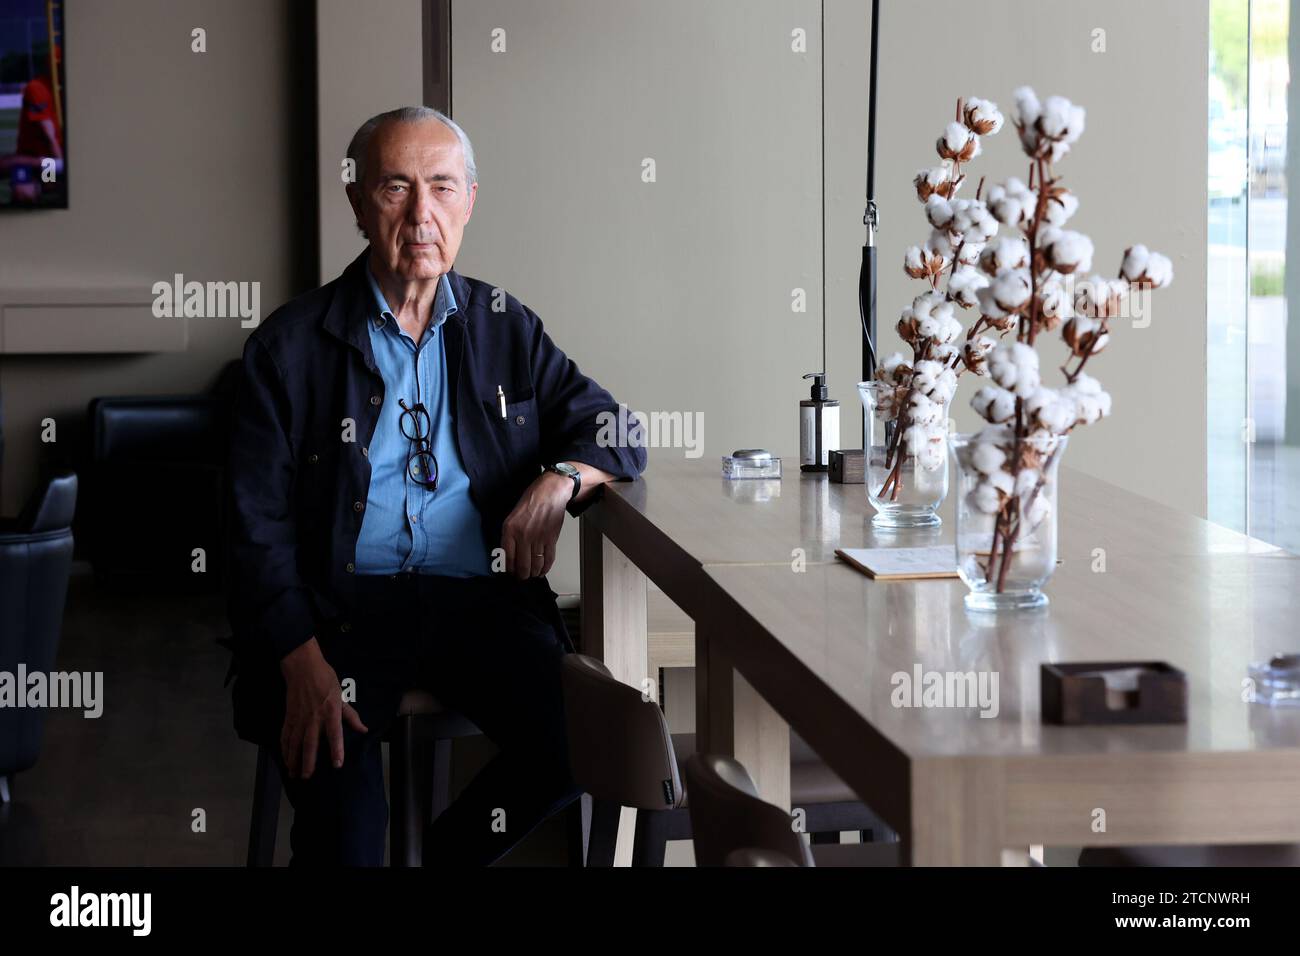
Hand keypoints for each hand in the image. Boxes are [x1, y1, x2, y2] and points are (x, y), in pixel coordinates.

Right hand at [279, 637, 367, 778]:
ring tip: (293, 773)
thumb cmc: (326, 680)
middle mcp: (314, 718)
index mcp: (330, 712)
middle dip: (308, 761)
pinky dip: (284, 748)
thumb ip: (351, 716)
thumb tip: (363, 730)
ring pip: (295, 743)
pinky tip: (285, 758)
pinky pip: (285, 735)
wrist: (303, 668)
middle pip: (310, 743)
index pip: (334, 734)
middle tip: (307, 776)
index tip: (337, 764)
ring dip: (293, 759)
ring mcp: (299, 718)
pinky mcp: (289, 716)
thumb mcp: (341, 696)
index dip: (336, 750)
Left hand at [501, 471, 570, 578]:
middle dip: (521, 575)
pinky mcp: (551, 539)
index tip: (510, 572)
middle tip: (521, 577)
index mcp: (510, 530)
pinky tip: (542, 571)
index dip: (509, 569)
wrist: (550, 492)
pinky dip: (545, 568)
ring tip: (531, 574)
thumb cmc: (530, 501)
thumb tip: (508, 554)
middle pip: (522, 566)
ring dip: (533, 573)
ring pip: (535, 565)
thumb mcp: (512, 517)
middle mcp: (523, 536)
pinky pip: (548, 559)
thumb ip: (509, 535)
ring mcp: (538, 539)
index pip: (507, 558)